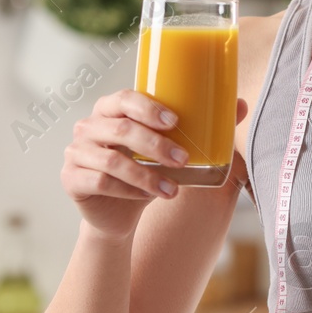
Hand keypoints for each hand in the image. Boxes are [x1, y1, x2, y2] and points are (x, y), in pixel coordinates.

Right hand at [62, 89, 248, 241]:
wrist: (119, 213)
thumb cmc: (148, 171)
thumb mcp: (173, 150)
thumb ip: (202, 127)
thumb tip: (240, 105)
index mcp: (110, 109)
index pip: (124, 98)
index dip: (149, 108)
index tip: (176, 121)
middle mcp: (88, 126)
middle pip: (121, 129)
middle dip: (156, 145)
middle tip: (184, 159)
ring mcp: (75, 152)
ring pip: (111, 160)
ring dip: (146, 175)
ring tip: (173, 189)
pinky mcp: (71, 179)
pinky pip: (100, 182)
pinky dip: (128, 190)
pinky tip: (149, 197)